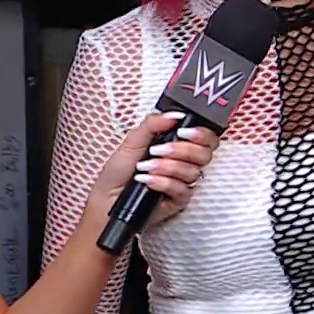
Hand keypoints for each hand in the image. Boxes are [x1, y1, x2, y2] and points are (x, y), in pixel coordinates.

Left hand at [80, 112, 219, 235]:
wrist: (107, 198)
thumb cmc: (118, 172)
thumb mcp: (132, 141)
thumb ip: (154, 124)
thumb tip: (175, 114)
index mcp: (176, 144)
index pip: (205, 137)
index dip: (201, 134)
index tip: (183, 132)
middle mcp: (183, 162)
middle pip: (205, 154)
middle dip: (183, 150)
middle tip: (159, 150)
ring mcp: (182, 181)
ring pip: (193, 172)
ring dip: (167, 167)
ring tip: (145, 168)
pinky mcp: (179, 200)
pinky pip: (183, 189)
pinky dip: (163, 182)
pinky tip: (148, 181)